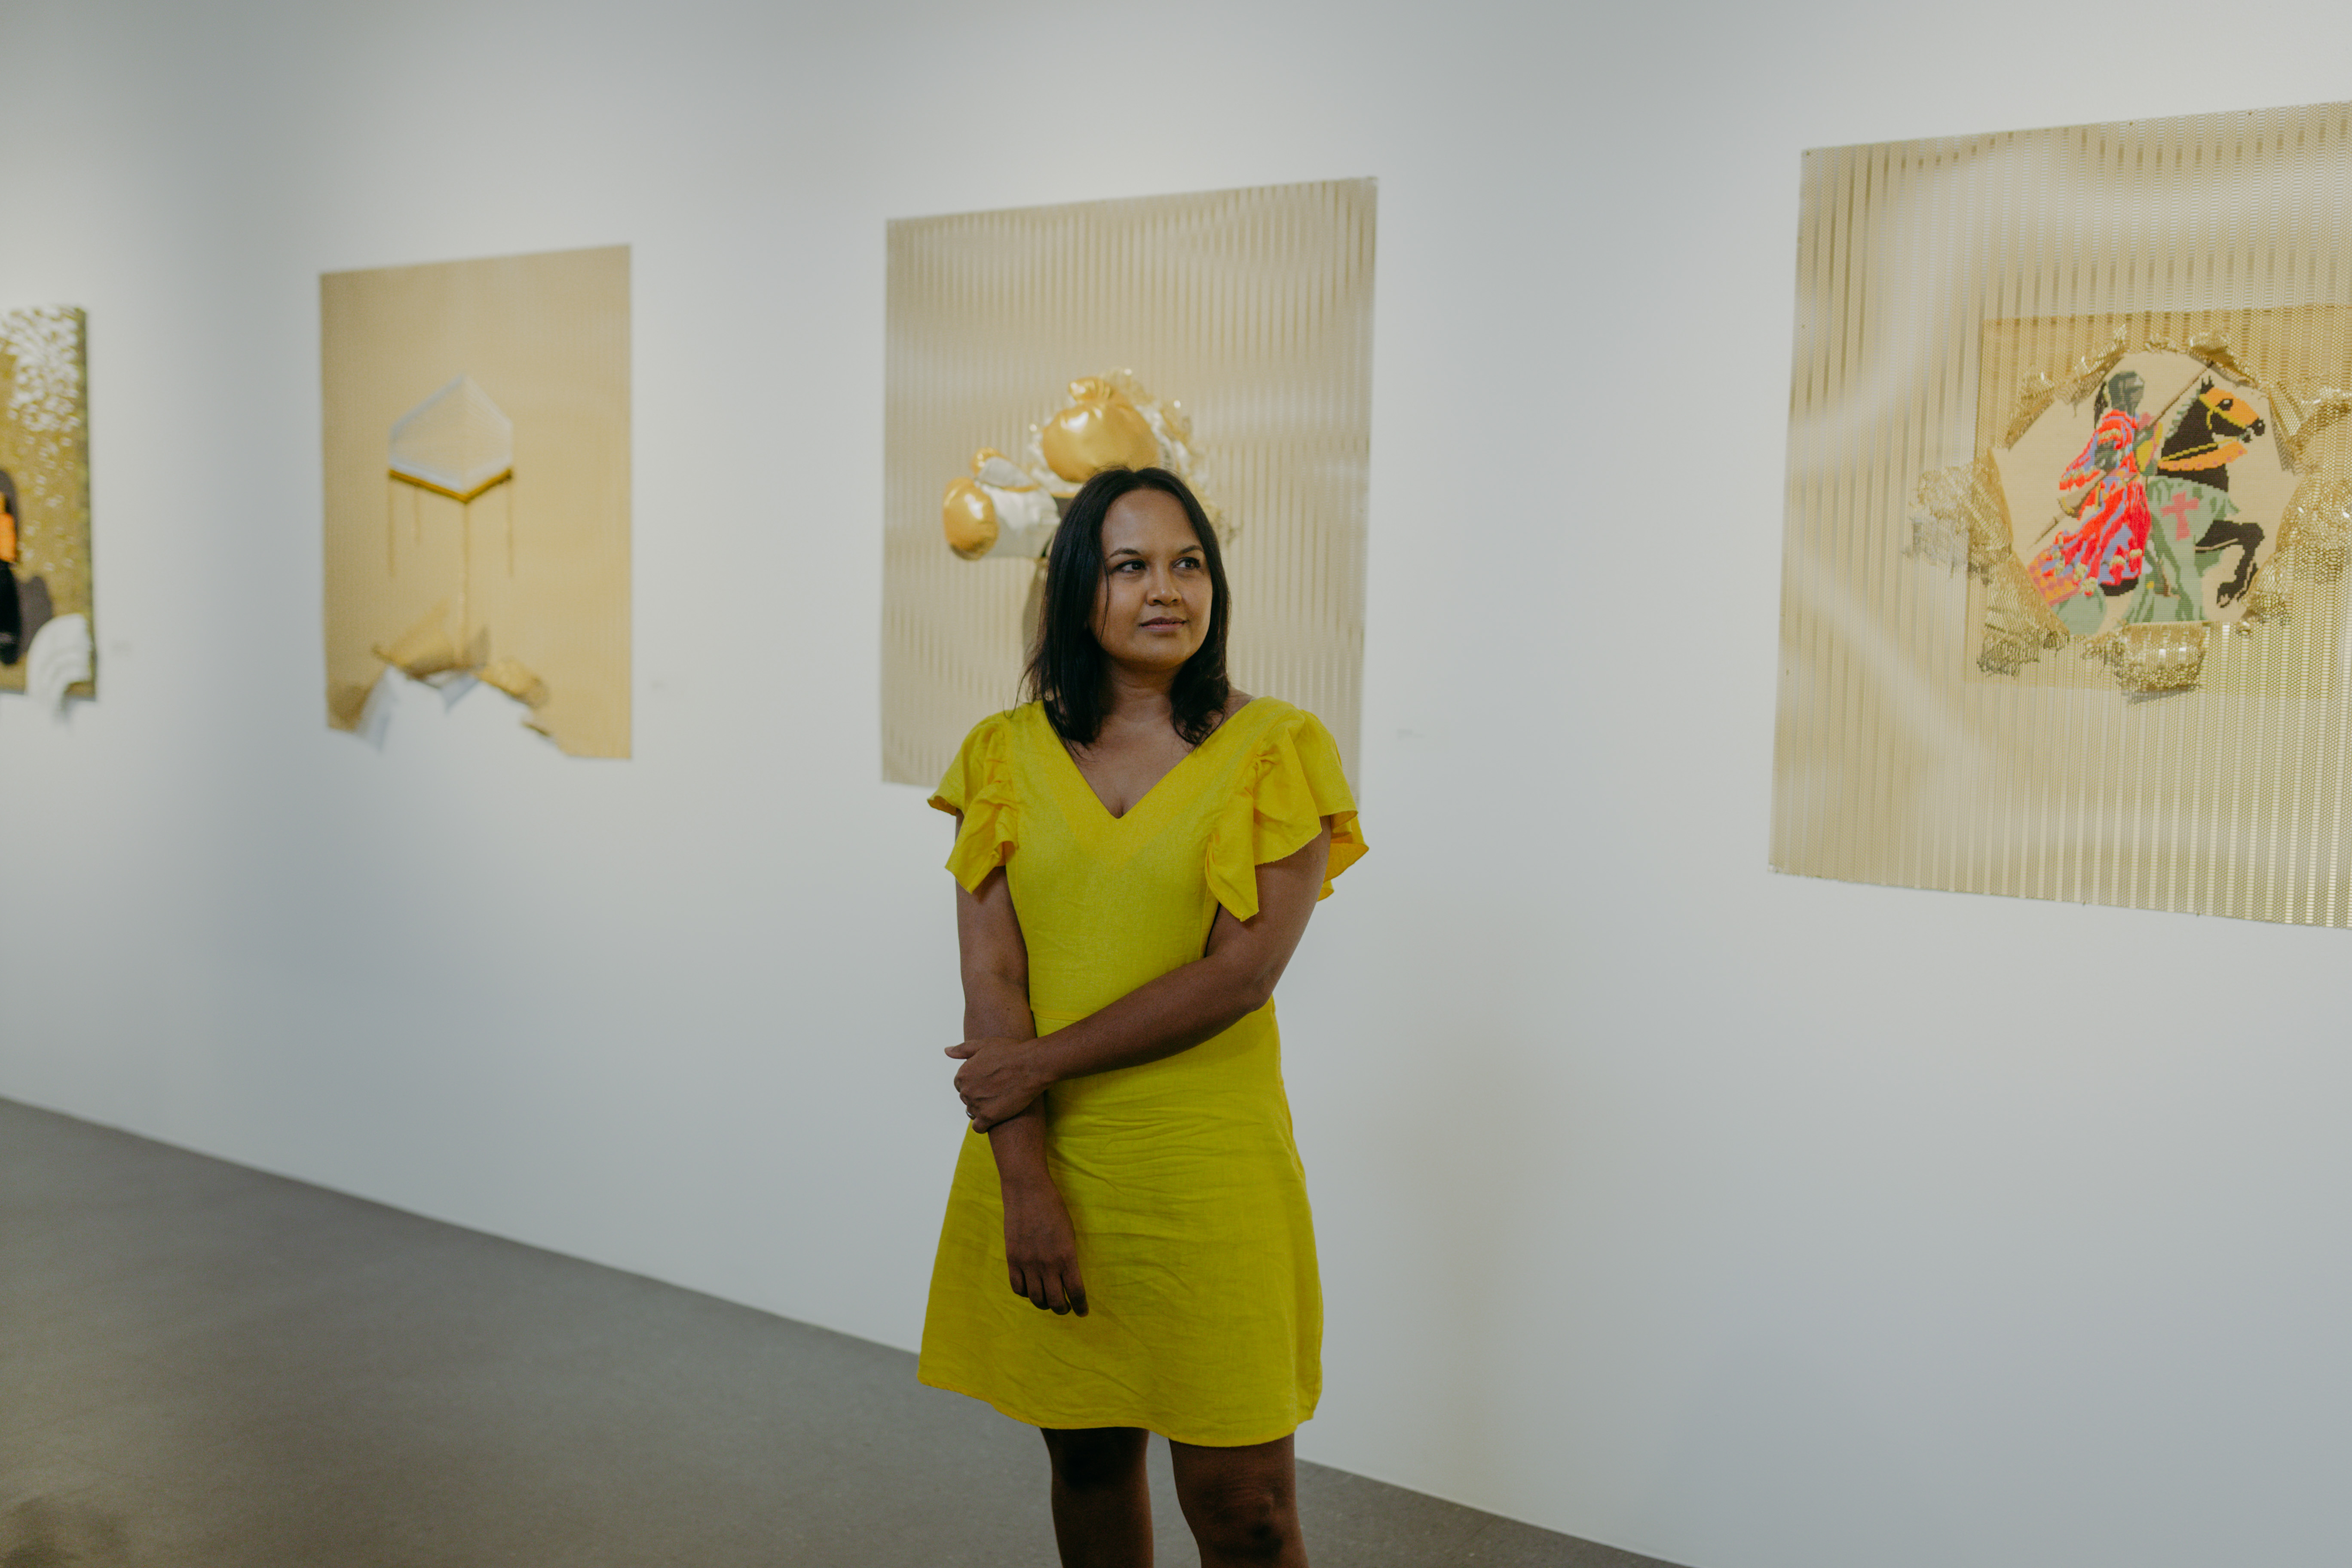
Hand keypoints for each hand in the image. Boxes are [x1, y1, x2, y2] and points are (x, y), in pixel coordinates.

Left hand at [946, 1036, 1051, 1131]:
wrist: (1031, 1065)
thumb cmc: (1010, 1052)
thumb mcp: (983, 1044)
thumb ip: (962, 1049)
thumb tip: (946, 1051)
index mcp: (962, 1074)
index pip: (960, 1084)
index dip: (974, 1082)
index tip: (988, 1080)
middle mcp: (965, 1091)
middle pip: (967, 1098)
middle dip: (978, 1094)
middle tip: (996, 1089)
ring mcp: (976, 1105)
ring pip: (973, 1111)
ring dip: (982, 1108)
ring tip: (999, 1100)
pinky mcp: (988, 1117)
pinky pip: (978, 1127)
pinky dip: (983, 1124)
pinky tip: (994, 1117)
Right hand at [1001, 1177, 1087, 1315]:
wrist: (1027, 1192)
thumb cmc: (1053, 1208)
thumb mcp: (1069, 1233)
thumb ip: (1068, 1257)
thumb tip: (1067, 1278)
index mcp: (1067, 1256)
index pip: (1076, 1292)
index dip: (1080, 1306)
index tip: (1083, 1312)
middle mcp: (1048, 1264)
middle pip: (1056, 1301)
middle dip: (1063, 1309)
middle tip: (1066, 1308)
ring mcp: (1028, 1263)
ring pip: (1036, 1298)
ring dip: (1044, 1304)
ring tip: (1048, 1301)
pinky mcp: (1013, 1259)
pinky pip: (1018, 1288)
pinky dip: (1025, 1293)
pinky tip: (1031, 1289)